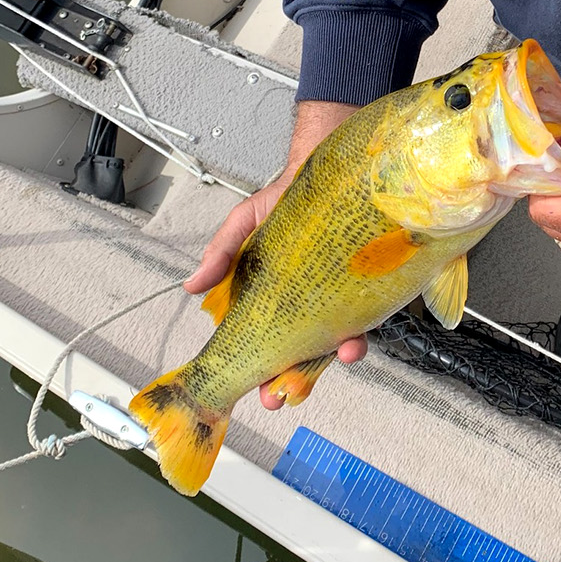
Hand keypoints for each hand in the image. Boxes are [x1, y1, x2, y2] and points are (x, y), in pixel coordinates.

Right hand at [186, 99, 361, 409]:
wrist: (330, 166)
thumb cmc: (284, 197)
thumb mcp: (242, 224)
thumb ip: (220, 254)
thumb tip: (191, 286)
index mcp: (276, 296)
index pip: (269, 340)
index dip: (264, 370)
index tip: (260, 392)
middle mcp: (310, 301)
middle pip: (303, 351)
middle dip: (295, 379)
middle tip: (284, 395)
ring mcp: (341, 295)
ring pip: (339, 338)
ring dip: (340, 353)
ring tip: (341, 353)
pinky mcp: (369, 282)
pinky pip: (370, 313)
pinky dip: (364, 327)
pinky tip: (357, 334)